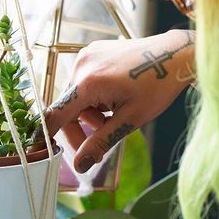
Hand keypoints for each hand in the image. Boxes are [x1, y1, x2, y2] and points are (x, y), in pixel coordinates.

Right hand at [46, 29, 194, 172]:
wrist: (175, 54)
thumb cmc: (157, 86)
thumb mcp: (130, 120)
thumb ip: (100, 143)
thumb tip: (79, 166)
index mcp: (88, 83)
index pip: (55, 115)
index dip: (47, 136)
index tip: (42, 152)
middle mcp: (81, 66)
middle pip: (66, 108)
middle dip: (80, 129)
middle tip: (98, 146)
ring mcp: (85, 56)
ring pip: (75, 97)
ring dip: (89, 113)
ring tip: (114, 115)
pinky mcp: (92, 52)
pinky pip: (83, 82)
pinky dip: (93, 97)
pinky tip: (113, 98)